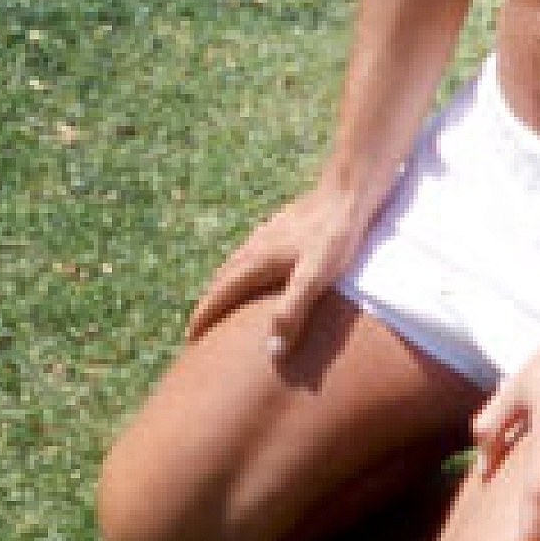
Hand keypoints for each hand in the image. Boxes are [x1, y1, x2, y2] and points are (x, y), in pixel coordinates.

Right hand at [185, 181, 371, 352]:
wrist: (349, 190)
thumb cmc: (335, 235)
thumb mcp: (315, 276)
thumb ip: (292, 311)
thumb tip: (271, 350)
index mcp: (257, 260)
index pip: (221, 293)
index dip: (205, 315)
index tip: (190, 338)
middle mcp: (255, 245)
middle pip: (222, 278)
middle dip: (210, 302)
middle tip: (202, 327)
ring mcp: (268, 232)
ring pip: (236, 263)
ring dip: (224, 285)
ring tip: (224, 303)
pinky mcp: (283, 226)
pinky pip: (251, 253)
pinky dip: (243, 270)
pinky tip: (258, 270)